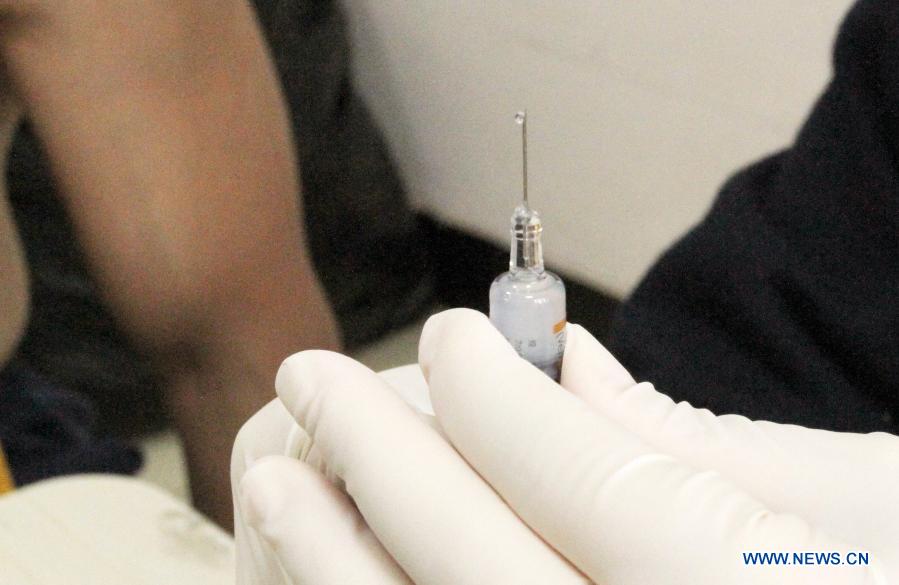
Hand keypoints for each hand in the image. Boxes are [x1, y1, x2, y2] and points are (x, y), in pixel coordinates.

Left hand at [235, 309, 898, 583]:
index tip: (451, 335)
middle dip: (384, 455)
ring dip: (337, 556)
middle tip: (315, 370)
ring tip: (277, 478)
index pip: (583, 476)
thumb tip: (568, 364)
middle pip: (478, 559)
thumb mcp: (866, 501)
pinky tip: (323, 572)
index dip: (496, 392)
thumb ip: (703, 441)